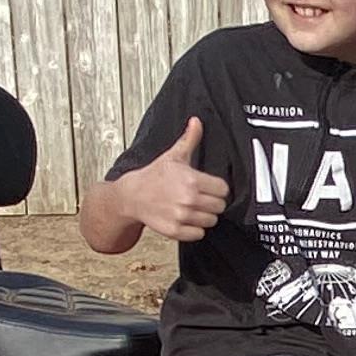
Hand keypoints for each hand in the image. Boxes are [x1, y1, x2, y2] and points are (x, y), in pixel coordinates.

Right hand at [122, 115, 229, 244]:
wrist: (132, 195)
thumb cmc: (154, 175)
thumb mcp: (173, 155)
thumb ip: (189, 139)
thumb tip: (196, 121)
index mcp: (192, 180)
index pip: (223, 189)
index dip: (217, 188)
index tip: (208, 187)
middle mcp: (188, 199)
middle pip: (219, 206)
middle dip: (212, 202)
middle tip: (199, 197)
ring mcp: (182, 216)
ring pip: (211, 221)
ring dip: (204, 216)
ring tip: (191, 208)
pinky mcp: (175, 231)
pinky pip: (199, 234)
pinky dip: (194, 229)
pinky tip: (185, 219)